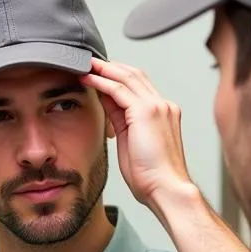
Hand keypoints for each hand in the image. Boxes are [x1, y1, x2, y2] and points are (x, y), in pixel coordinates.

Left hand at [81, 58, 193, 208]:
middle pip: (134, 74)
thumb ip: (120, 120)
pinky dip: (102, 81)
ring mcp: (157, 107)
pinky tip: (87, 78)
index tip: (97, 73)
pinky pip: (119, 89)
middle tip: (87, 61)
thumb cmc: (150, 177)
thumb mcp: (130, 142)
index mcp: (162, 113)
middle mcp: (163, 105)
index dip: (116, 76)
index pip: (138, 85)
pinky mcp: (146, 112)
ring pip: (127, 77)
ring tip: (84, 64)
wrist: (167, 190)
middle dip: (110, 66)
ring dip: (104, 69)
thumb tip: (105, 103)